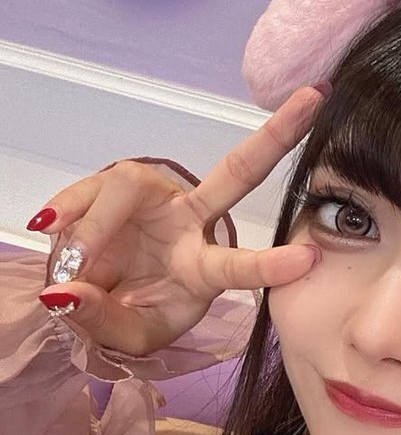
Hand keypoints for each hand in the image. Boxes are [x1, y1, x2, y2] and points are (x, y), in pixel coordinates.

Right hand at [31, 84, 326, 355]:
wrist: (94, 299)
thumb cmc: (130, 315)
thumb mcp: (125, 336)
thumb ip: (102, 320)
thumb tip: (67, 294)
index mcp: (204, 271)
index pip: (240, 266)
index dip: (271, 265)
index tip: (309, 257)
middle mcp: (190, 225)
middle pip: (237, 174)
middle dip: (276, 135)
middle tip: (315, 98)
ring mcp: (155, 200)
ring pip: (129, 187)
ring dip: (97, 225)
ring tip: (74, 263)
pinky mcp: (116, 188)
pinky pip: (88, 192)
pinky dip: (67, 213)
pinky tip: (50, 229)